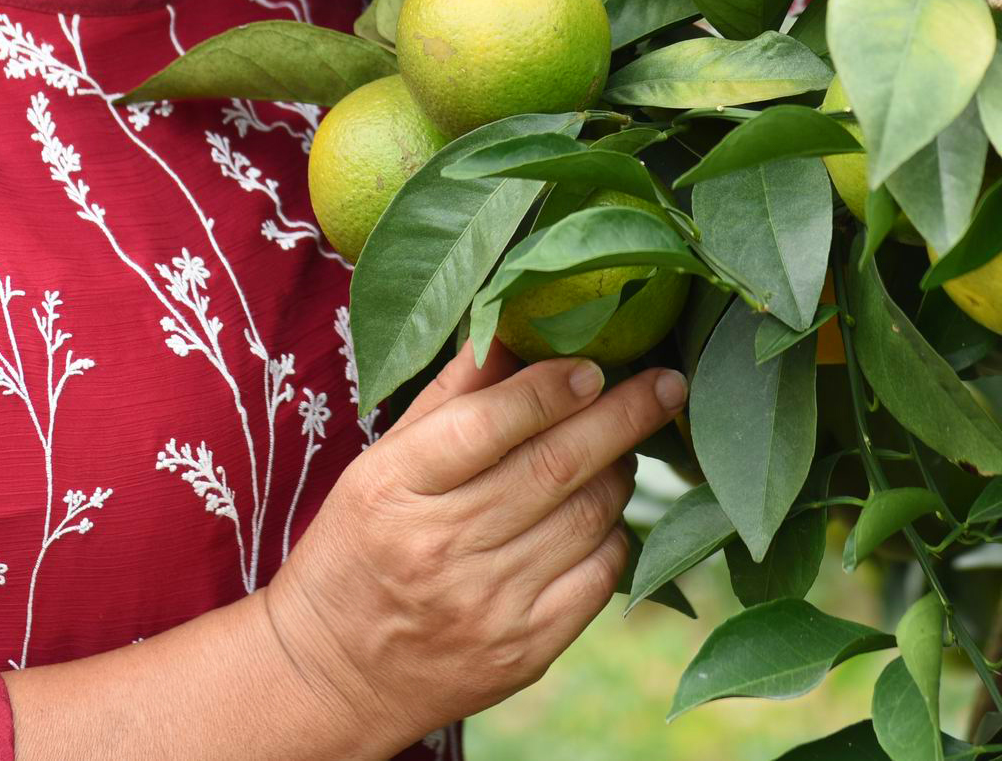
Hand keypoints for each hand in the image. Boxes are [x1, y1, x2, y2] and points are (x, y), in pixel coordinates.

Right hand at [257, 340, 683, 747]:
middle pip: (555, 466)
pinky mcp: (524, 652)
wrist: (334, 676)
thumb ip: (450, 398)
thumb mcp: (379, 465)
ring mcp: (487, 605)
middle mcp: (441, 546)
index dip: (552, 389)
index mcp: (396, 488)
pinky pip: (599, 578)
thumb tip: (514, 325)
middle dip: (624, 416)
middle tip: (667, 383)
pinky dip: (614, 537)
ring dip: (620, 472)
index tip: (595, 366)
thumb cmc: (357, 549)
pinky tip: (602, 516)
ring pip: (588, 517)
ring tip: (621, 448)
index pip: (489, 424)